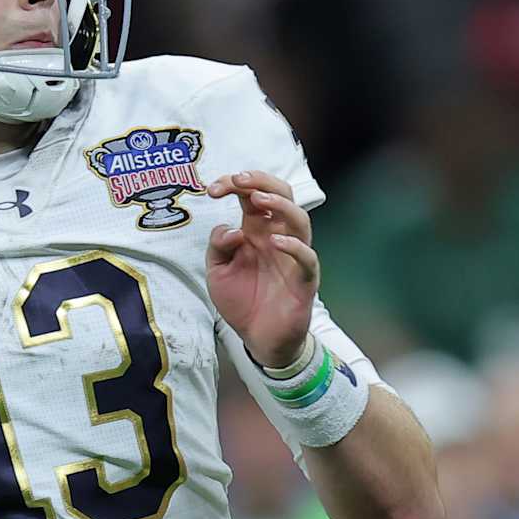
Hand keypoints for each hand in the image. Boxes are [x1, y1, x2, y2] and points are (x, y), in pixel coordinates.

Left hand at [205, 170, 317, 367]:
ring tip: (259, 199)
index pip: (251, 195)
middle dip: (261, 181)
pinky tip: (275, 241)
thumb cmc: (241, 299)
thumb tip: (230, 229)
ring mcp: (293, 256)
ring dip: (280, 205)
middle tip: (239, 180)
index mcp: (256, 230)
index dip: (234, 185)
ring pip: (300, 220)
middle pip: (282, 196)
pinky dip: (294, 247)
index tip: (211, 189)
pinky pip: (307, 258)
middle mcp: (277, 237)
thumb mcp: (217, 271)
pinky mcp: (304, 280)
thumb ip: (218, 247)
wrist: (257, 338)